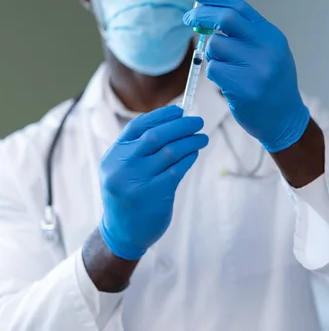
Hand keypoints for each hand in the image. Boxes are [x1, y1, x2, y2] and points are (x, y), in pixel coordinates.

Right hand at [99, 106, 207, 259]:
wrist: (122, 232)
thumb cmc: (128, 193)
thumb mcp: (121, 168)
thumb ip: (139, 148)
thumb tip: (173, 121)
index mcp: (113, 155)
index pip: (138, 126)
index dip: (161, 115)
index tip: (180, 110)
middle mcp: (123, 166)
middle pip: (157, 136)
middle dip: (181, 125)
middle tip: (198, 121)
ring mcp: (138, 180)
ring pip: (170, 152)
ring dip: (190, 141)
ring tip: (202, 137)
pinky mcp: (155, 194)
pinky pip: (177, 170)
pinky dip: (189, 159)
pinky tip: (195, 154)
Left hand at [183, 0, 309, 152]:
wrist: (284, 119)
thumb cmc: (271, 84)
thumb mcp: (268, 52)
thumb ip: (246, 32)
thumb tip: (214, 8)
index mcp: (272, 36)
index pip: (239, 7)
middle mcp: (267, 49)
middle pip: (226, 19)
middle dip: (202, 16)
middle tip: (189, 20)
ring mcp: (257, 68)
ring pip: (215, 47)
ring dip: (212, 56)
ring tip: (227, 69)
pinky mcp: (244, 88)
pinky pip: (215, 71)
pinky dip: (216, 75)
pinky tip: (230, 84)